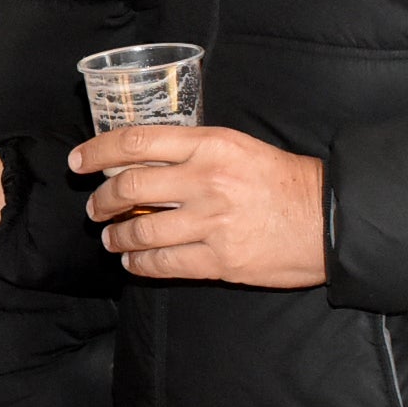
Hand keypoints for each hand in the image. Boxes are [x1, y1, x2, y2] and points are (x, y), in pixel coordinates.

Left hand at [72, 126, 328, 287]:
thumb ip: (193, 151)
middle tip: (94, 208)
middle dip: (101, 200)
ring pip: (140, 231)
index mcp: (210, 144)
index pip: (137, 142)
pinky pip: (164, 264)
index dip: (98, 151)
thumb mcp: (238, 147)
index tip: (79, 161)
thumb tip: (142, 160)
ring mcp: (212, 222)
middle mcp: (206, 180)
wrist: (328, 219)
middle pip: (129, 187)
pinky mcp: (220, 260)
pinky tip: (133, 263)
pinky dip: (140, 264)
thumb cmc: (283, 180)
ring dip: (116, 237)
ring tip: (111, 239)